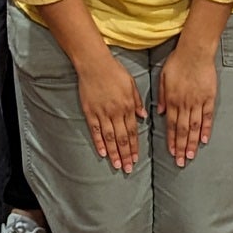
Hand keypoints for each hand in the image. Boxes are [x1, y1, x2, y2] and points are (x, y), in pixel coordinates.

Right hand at [73, 52, 145, 174]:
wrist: (94, 64)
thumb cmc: (114, 71)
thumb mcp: (131, 84)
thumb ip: (137, 101)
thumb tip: (143, 116)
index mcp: (128, 106)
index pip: (132, 131)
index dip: (134, 146)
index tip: (136, 159)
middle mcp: (116, 112)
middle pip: (122, 138)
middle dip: (126, 154)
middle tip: (128, 168)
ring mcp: (102, 113)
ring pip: (109, 137)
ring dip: (114, 153)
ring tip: (117, 165)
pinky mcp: (90, 111)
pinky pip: (95, 130)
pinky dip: (99, 142)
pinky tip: (103, 153)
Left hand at [160, 43, 219, 165]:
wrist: (195, 51)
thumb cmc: (177, 62)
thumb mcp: (163, 77)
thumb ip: (161, 96)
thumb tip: (159, 112)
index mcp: (172, 100)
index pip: (170, 125)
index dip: (171, 140)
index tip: (171, 153)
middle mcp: (184, 104)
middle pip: (182, 130)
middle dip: (181, 147)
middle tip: (180, 162)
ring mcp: (198, 102)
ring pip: (194, 126)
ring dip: (192, 142)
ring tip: (191, 156)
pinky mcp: (209, 97)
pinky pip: (207, 117)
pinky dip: (206, 129)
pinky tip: (204, 140)